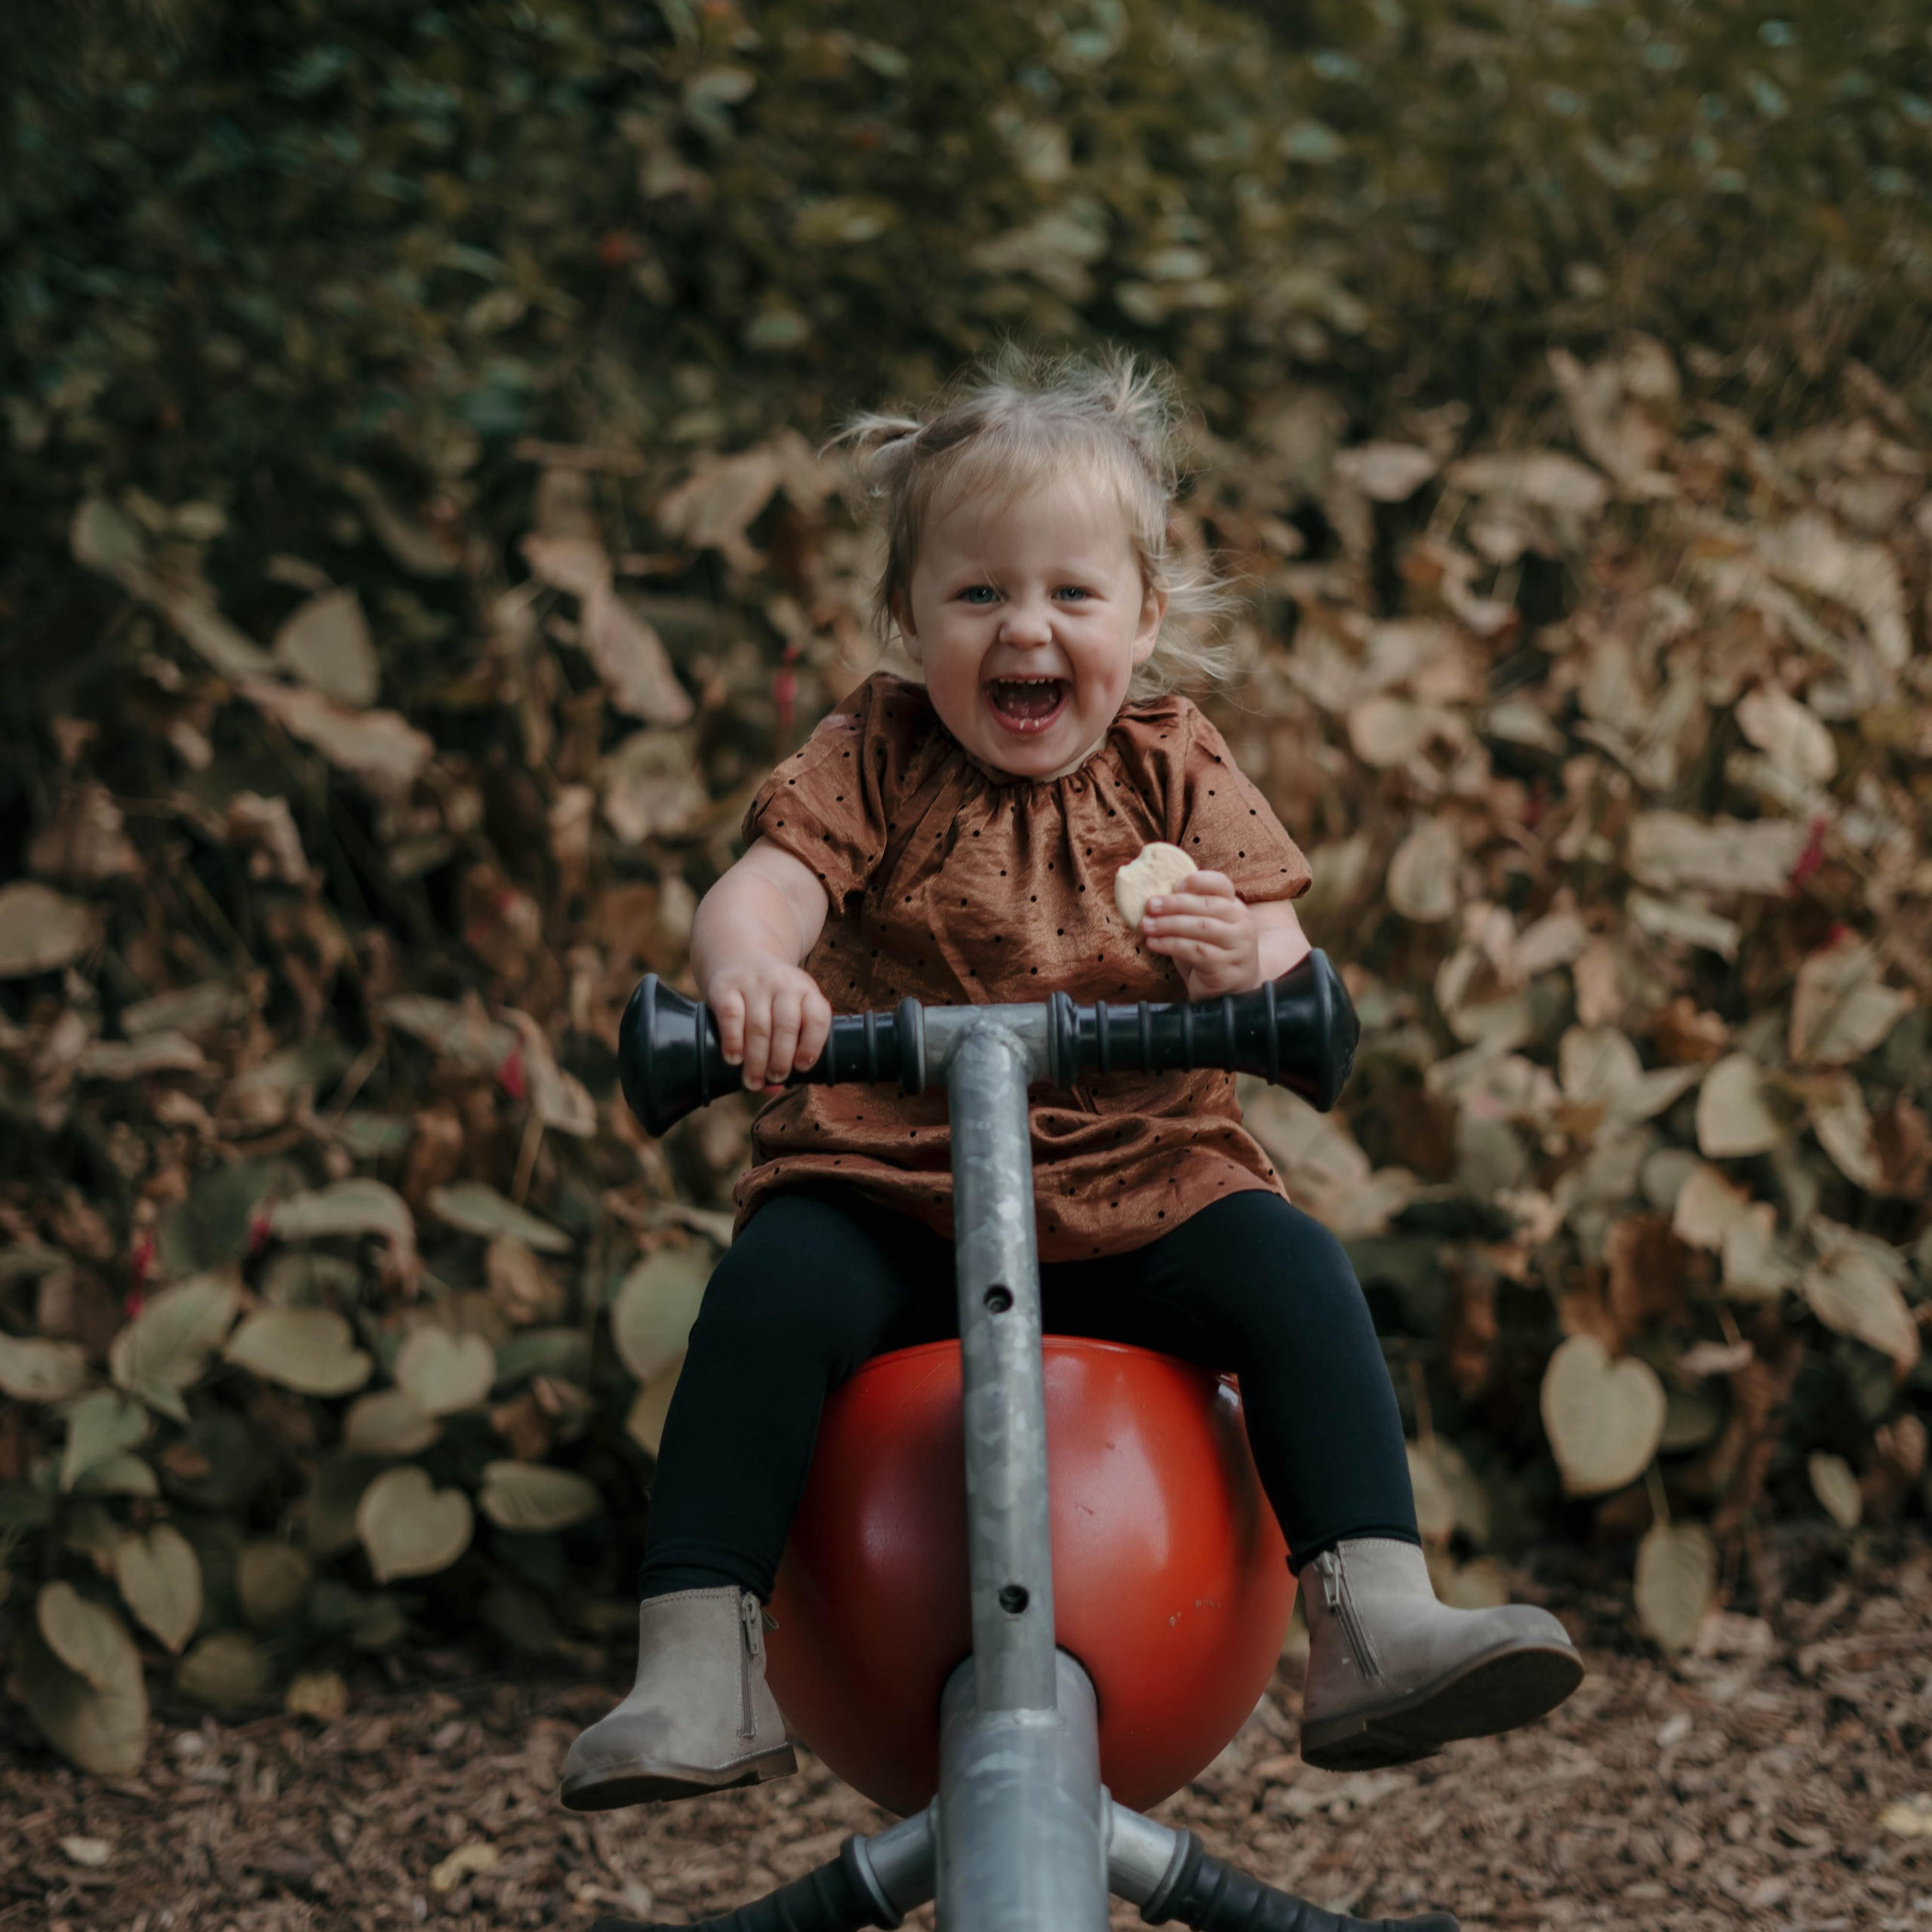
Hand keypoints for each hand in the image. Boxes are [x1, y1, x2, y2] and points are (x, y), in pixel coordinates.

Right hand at [705, 958, 831, 1090]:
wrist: (741, 955)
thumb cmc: (770, 998)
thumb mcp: (788, 1011)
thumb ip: (786, 1048)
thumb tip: (773, 1090)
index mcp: (807, 990)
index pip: (817, 1016)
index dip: (813, 1044)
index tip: (802, 1067)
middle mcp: (783, 983)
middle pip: (786, 1025)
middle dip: (781, 1059)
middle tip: (774, 1077)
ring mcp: (754, 983)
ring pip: (759, 1025)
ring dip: (756, 1058)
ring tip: (753, 1081)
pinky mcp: (726, 986)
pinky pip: (731, 1015)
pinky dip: (733, 1041)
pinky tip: (733, 1059)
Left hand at [1140, 871, 1261, 998]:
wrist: (1230, 991)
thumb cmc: (1210, 953)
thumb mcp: (1201, 927)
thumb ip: (1187, 912)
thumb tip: (1153, 898)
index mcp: (1234, 907)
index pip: (1222, 884)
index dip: (1200, 881)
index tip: (1176, 884)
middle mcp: (1241, 924)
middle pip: (1209, 905)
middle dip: (1175, 904)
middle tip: (1150, 905)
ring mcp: (1238, 946)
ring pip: (1202, 927)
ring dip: (1169, 924)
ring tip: (1146, 925)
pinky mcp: (1226, 967)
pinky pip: (1196, 951)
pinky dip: (1171, 945)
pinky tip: (1154, 943)